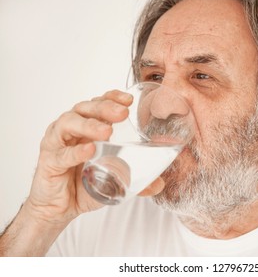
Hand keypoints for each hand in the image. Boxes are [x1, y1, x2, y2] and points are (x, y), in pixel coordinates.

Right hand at [25, 90, 132, 225]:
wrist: (60, 208)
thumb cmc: (84, 185)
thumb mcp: (114, 180)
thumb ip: (136, 180)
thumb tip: (159, 184)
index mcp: (86, 127)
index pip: (98, 104)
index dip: (111, 98)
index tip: (129, 100)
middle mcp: (70, 130)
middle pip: (84, 108)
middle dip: (104, 108)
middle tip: (122, 114)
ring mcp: (57, 144)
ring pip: (68, 123)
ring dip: (88, 125)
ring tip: (107, 132)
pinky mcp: (49, 163)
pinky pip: (60, 154)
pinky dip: (75, 152)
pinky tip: (88, 150)